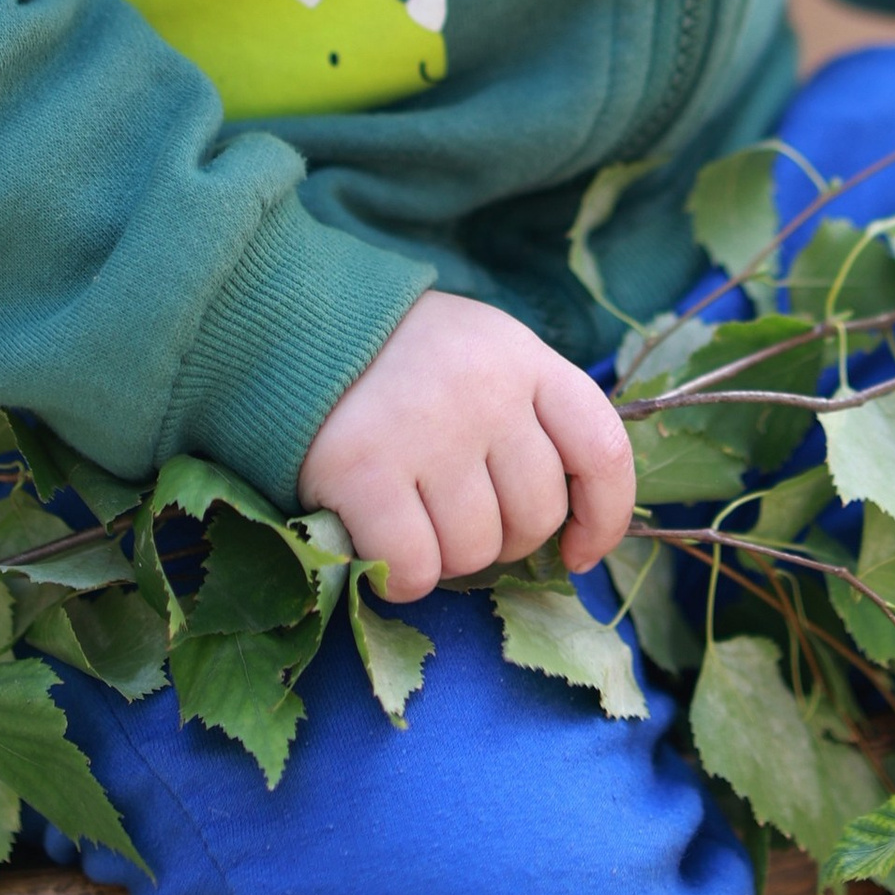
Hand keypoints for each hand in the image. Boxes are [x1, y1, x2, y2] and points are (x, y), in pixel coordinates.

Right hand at [297, 290, 635, 605]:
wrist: (290, 320)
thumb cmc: (397, 356)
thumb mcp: (481, 352)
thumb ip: (528, 416)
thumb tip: (569, 526)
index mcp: (524, 359)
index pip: (602, 452)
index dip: (603, 518)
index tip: (576, 552)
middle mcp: (486, 391)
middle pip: (535, 516)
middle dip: (501, 536)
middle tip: (452, 509)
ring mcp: (427, 430)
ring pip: (475, 551)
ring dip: (445, 555)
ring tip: (408, 510)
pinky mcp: (365, 469)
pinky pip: (414, 568)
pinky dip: (399, 574)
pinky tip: (375, 537)